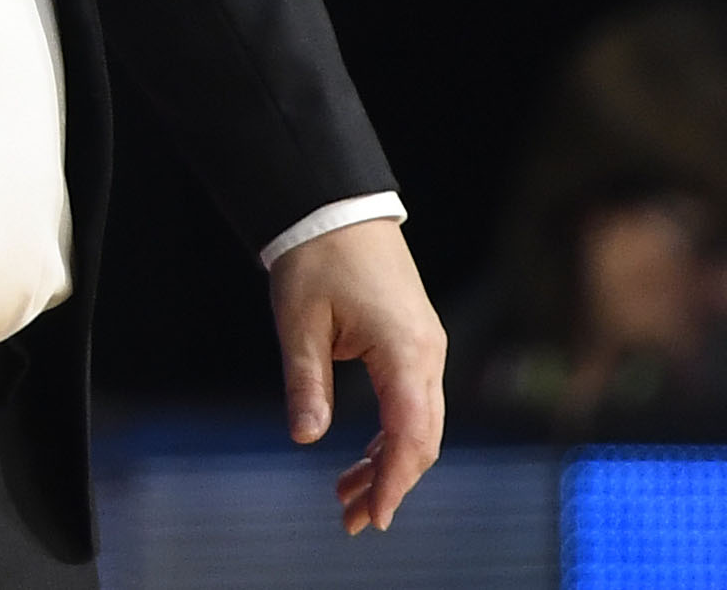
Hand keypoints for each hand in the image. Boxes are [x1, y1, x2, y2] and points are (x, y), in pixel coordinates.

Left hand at [270, 217, 445, 534]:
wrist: (335, 207)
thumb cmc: (317, 257)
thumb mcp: (299, 324)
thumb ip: (306, 383)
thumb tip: (305, 437)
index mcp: (405, 351)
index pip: (411, 436)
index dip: (393, 483)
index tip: (370, 517)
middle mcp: (427, 353)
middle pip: (422, 438)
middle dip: (390, 483)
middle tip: (350, 519)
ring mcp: (425, 348)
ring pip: (418, 423)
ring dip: (388, 462)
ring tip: (344, 496)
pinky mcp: (414, 342)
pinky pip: (411, 402)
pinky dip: (390, 435)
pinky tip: (362, 457)